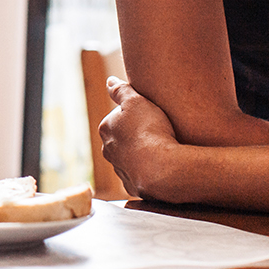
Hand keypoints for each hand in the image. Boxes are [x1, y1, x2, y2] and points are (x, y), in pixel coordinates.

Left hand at [99, 77, 181, 200]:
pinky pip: (140, 176)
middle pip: (122, 138)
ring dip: (141, 154)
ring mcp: (120, 170)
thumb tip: (110, 81)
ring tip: (161, 150)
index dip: (136, 115)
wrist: (163, 168)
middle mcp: (108, 150)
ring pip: (130, 158)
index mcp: (106, 129)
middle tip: (157, 132)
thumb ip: (121, 90)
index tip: (150, 117)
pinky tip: (161, 167)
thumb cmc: (150, 131)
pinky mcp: (133, 186)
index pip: (118, 117)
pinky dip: (148, 171)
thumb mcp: (136, 101)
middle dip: (135, 136)